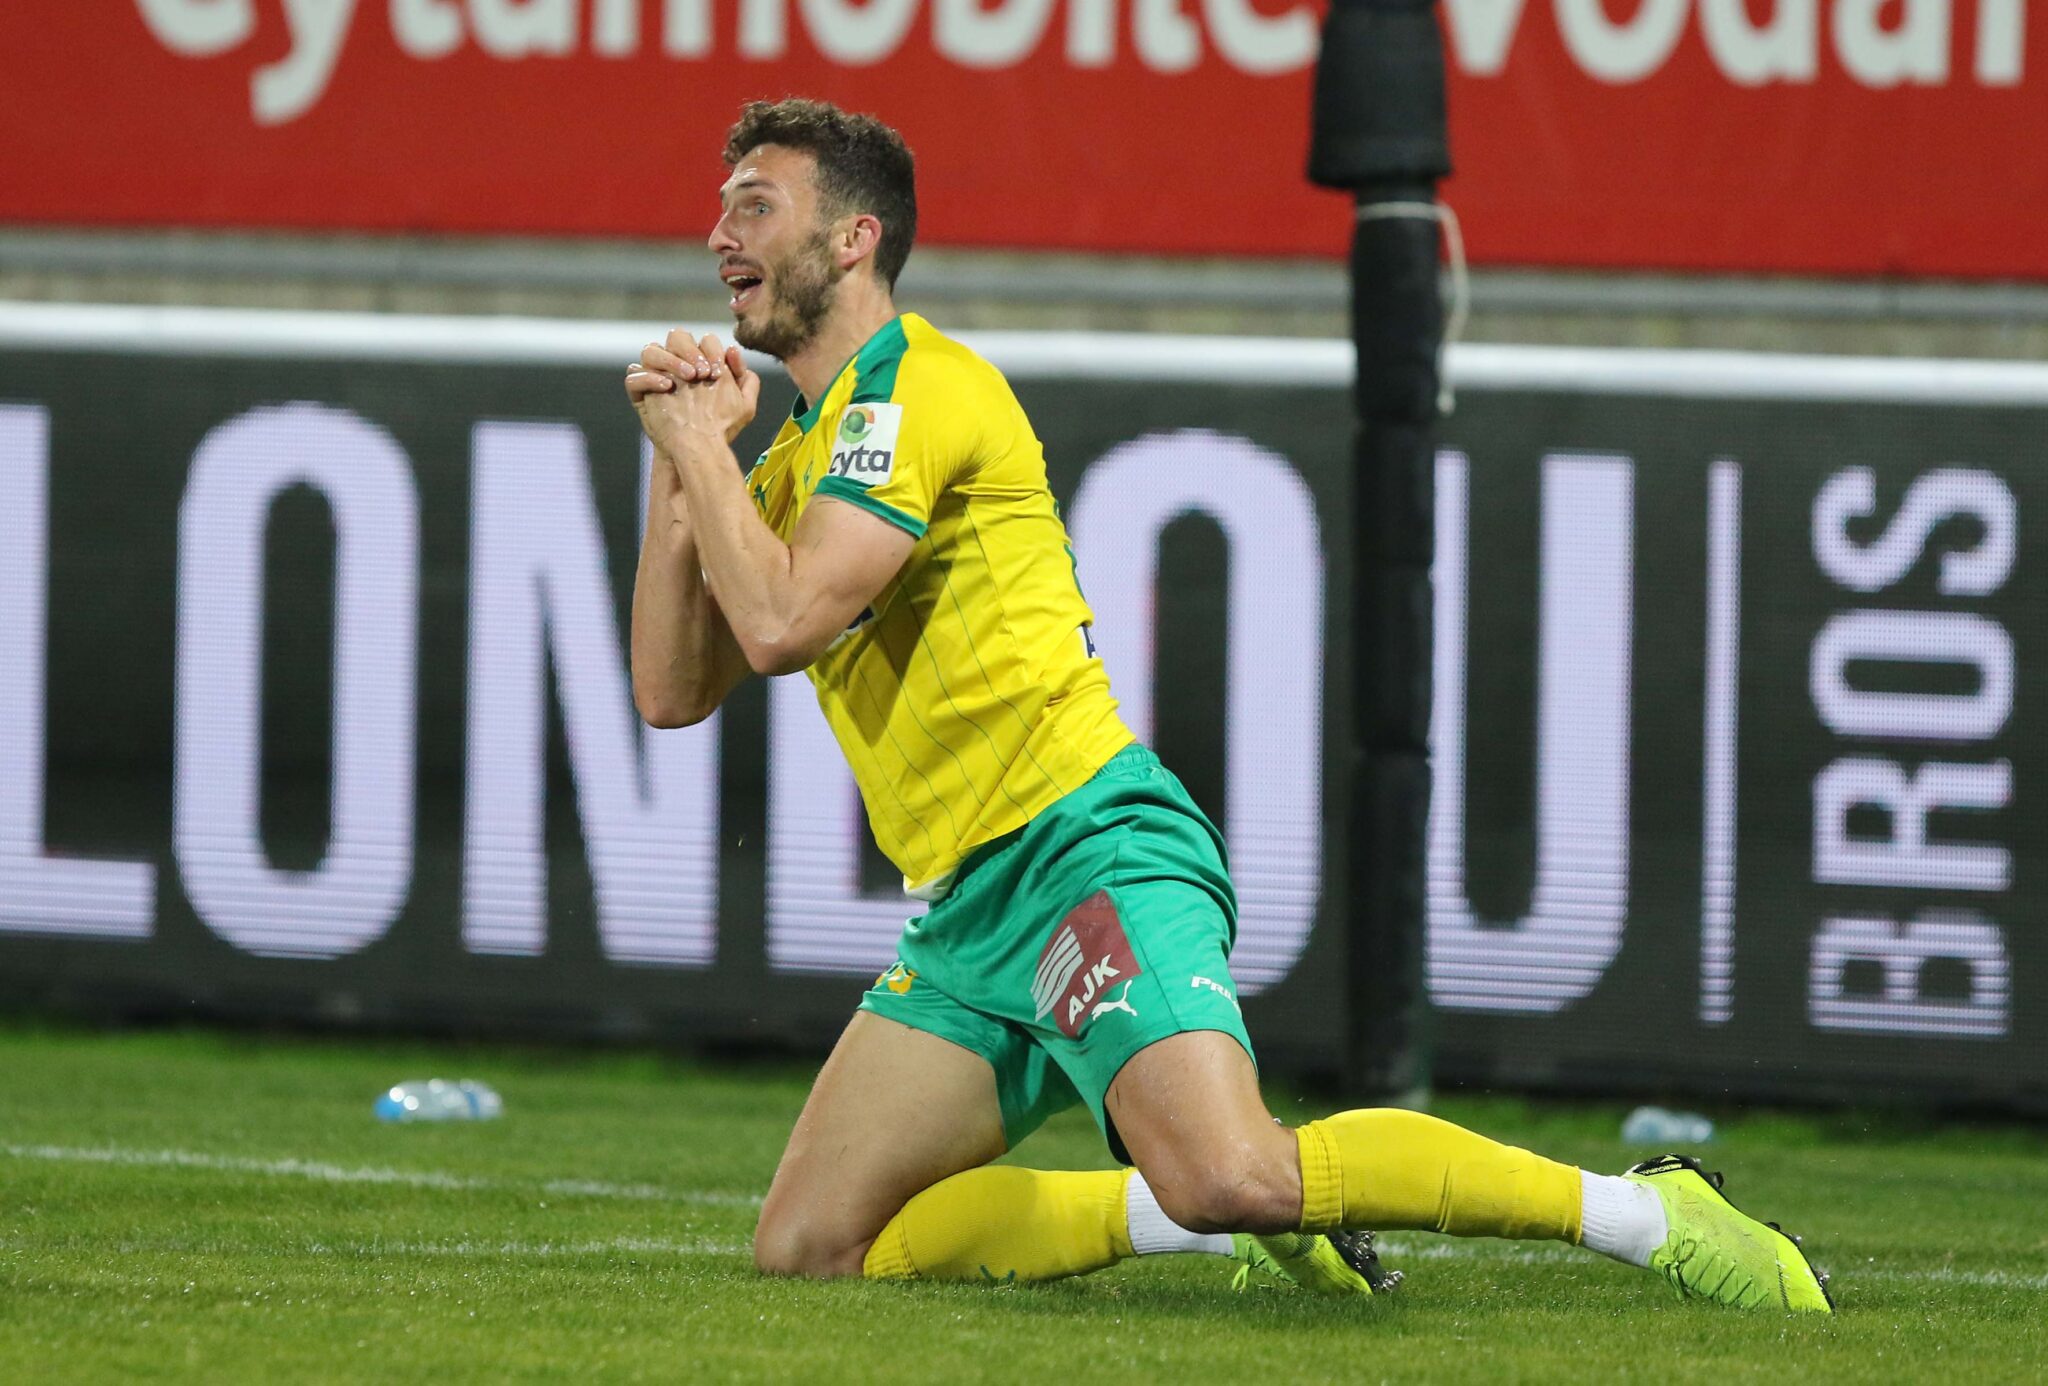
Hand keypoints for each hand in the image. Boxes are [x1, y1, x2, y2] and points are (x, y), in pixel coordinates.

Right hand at [626, 331, 760, 446]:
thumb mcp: (744, 406)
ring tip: (688, 377)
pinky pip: (634, 376)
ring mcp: (657, 377)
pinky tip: (667, 387)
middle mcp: (677, 365)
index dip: (712, 349)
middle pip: (675, 337)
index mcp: (700, 362)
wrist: (699, 450)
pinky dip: (648, 377)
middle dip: (690, 350)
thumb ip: (747, 379)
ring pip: (651, 351)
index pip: (702, 340)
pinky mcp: (641, 393)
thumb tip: (732, 351)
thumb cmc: (721, 427)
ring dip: (670, 359)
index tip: (719, 371)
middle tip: (702, 372)